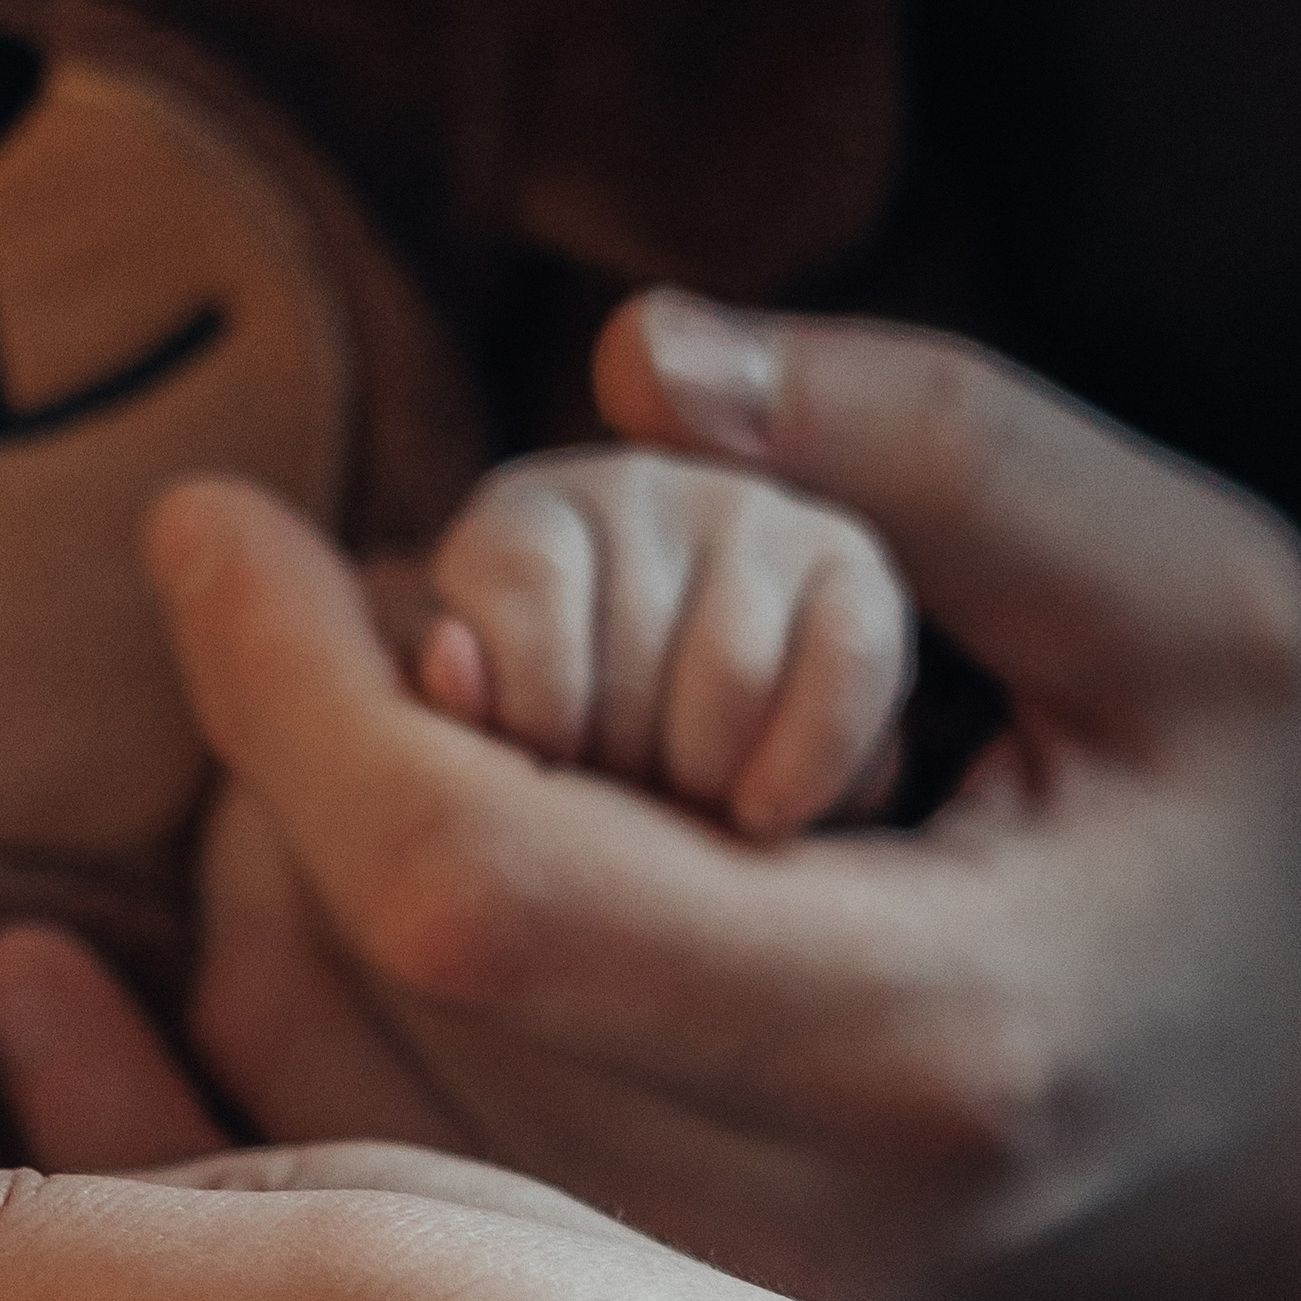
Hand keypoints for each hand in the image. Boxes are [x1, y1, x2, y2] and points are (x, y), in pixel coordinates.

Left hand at [90, 293, 1300, 1300]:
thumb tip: (633, 353)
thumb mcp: (1195, 605)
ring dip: (262, 846)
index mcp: (921, 1037)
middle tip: (347, 596)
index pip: (470, 890)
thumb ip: (934, 448)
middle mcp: (779, 1234)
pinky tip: (360, 838)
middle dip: (279, 742)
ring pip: (302, 1079)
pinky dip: (283, 972)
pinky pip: (334, 1160)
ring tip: (400, 709)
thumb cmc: (1259, 850)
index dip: (292, 688)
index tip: (214, 519)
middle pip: (349, 977)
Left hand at [415, 446, 908, 833]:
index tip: (547, 775)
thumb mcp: (478, 732)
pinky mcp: (850, 560)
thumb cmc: (551, 743)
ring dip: (706, 780)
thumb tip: (451, 654)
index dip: (537, 710)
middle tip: (619, 814)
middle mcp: (632, 485)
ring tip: (682, 815)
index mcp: (517, 517)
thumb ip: (452, 706)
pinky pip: (848, 663)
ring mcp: (748, 512)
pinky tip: (764, 814)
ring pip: (733, 670)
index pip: (526, 583)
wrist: (675, 741)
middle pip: (632, 648)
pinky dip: (809, 764)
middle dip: (623, 767)